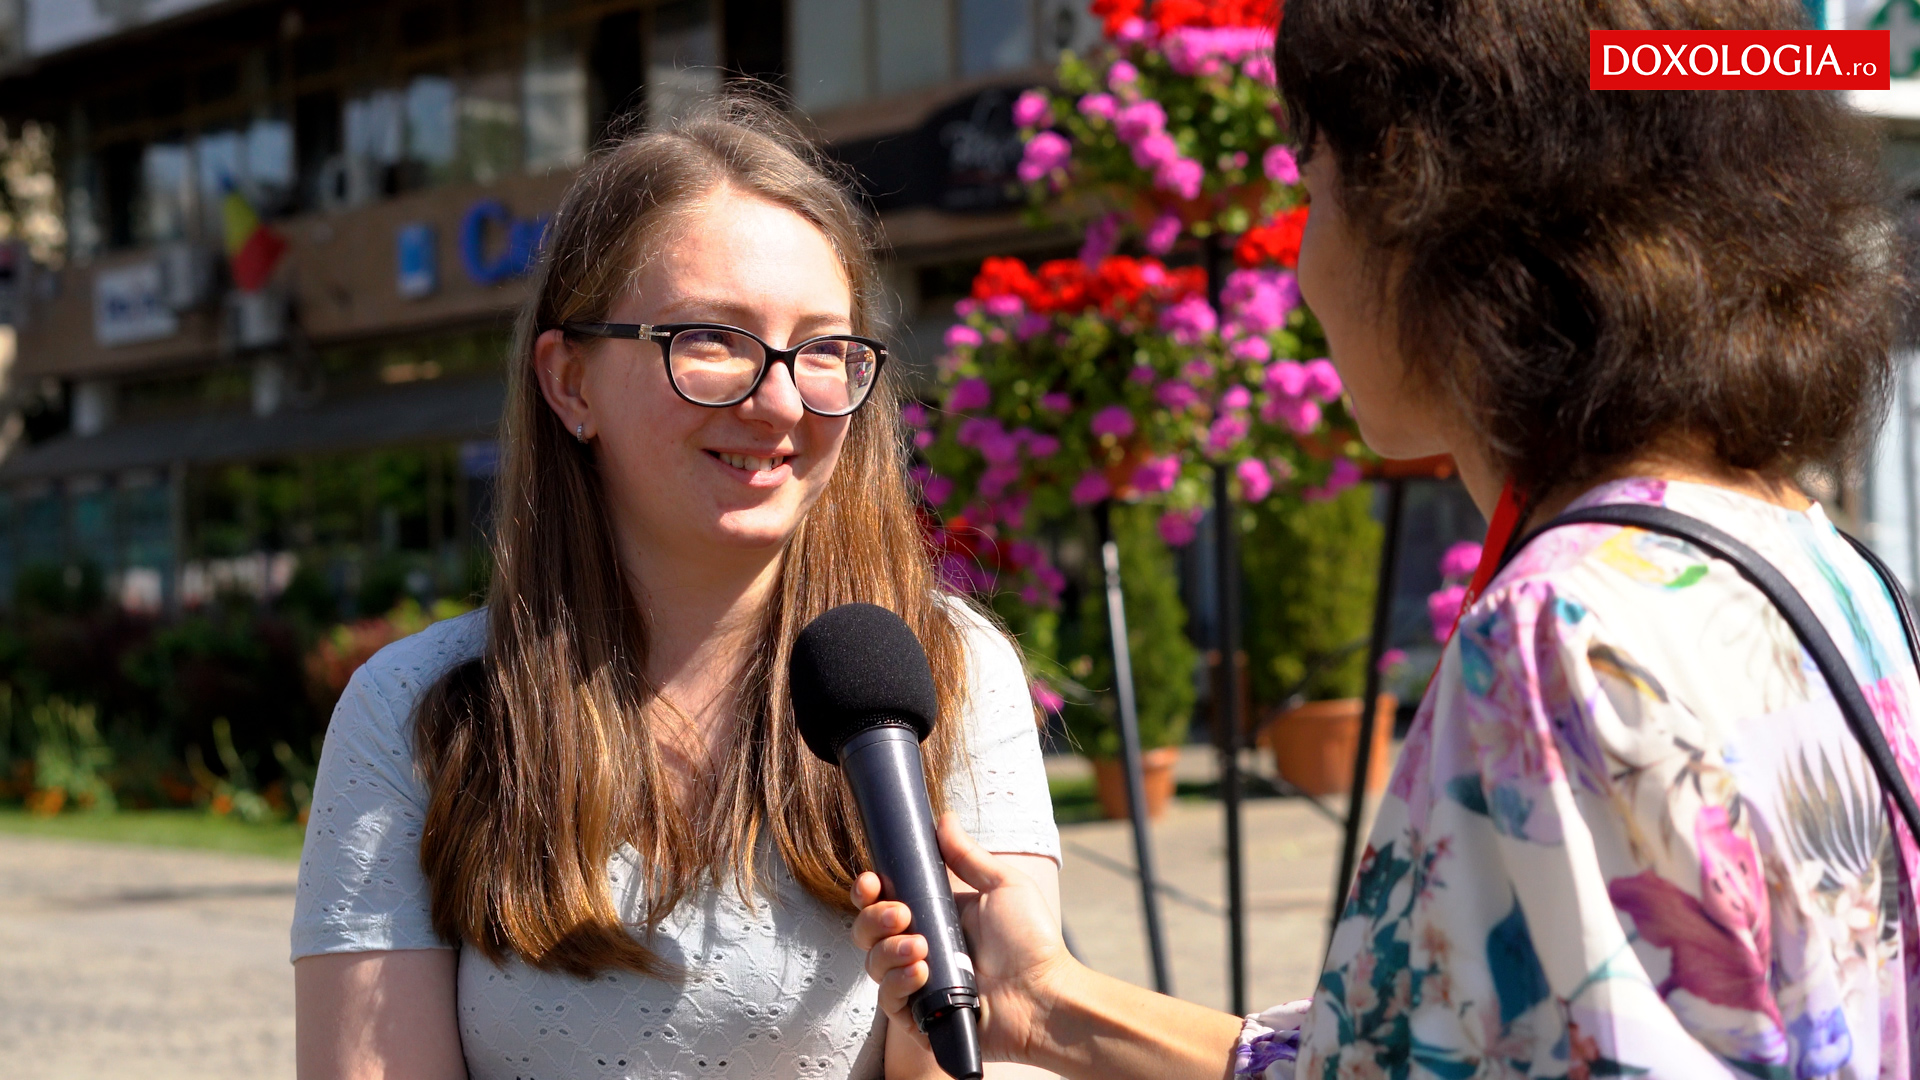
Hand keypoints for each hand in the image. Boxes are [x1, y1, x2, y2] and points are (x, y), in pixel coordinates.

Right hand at [851, 814, 1079, 1065]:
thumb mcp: (1002, 887)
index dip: (869, 891)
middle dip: (875, 918)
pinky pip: (888, 1001)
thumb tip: (945, 819)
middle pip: (868, 931)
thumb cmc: (1032, 941)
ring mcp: (917, 985)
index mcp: (934, 916)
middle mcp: (920, 949)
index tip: (872, 882)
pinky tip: (921, 972)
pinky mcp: (918, 1019)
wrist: (1046, 995)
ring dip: (889, 950)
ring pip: (874, 964)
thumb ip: (968, 856)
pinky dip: (898, 983)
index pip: (883, 901)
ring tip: (921, 947)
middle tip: (903, 914)